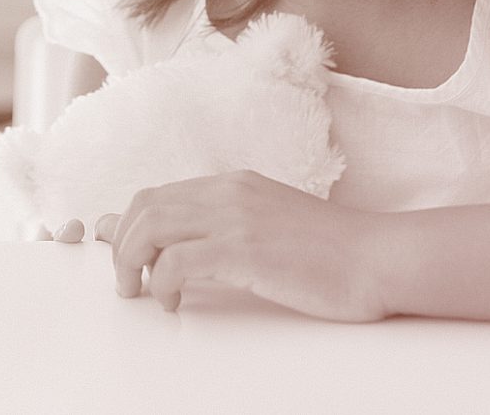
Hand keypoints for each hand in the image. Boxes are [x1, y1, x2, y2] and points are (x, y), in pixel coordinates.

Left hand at [94, 170, 395, 321]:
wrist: (379, 259)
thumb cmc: (333, 254)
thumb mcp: (272, 226)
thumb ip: (228, 229)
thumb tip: (181, 248)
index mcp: (235, 185)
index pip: (159, 194)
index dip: (126, 221)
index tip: (110, 244)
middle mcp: (229, 192)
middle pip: (146, 206)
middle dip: (122, 244)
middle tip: (126, 281)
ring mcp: (236, 218)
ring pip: (152, 227)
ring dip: (132, 261)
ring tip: (140, 292)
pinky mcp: (245, 250)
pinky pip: (178, 262)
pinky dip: (164, 283)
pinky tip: (174, 303)